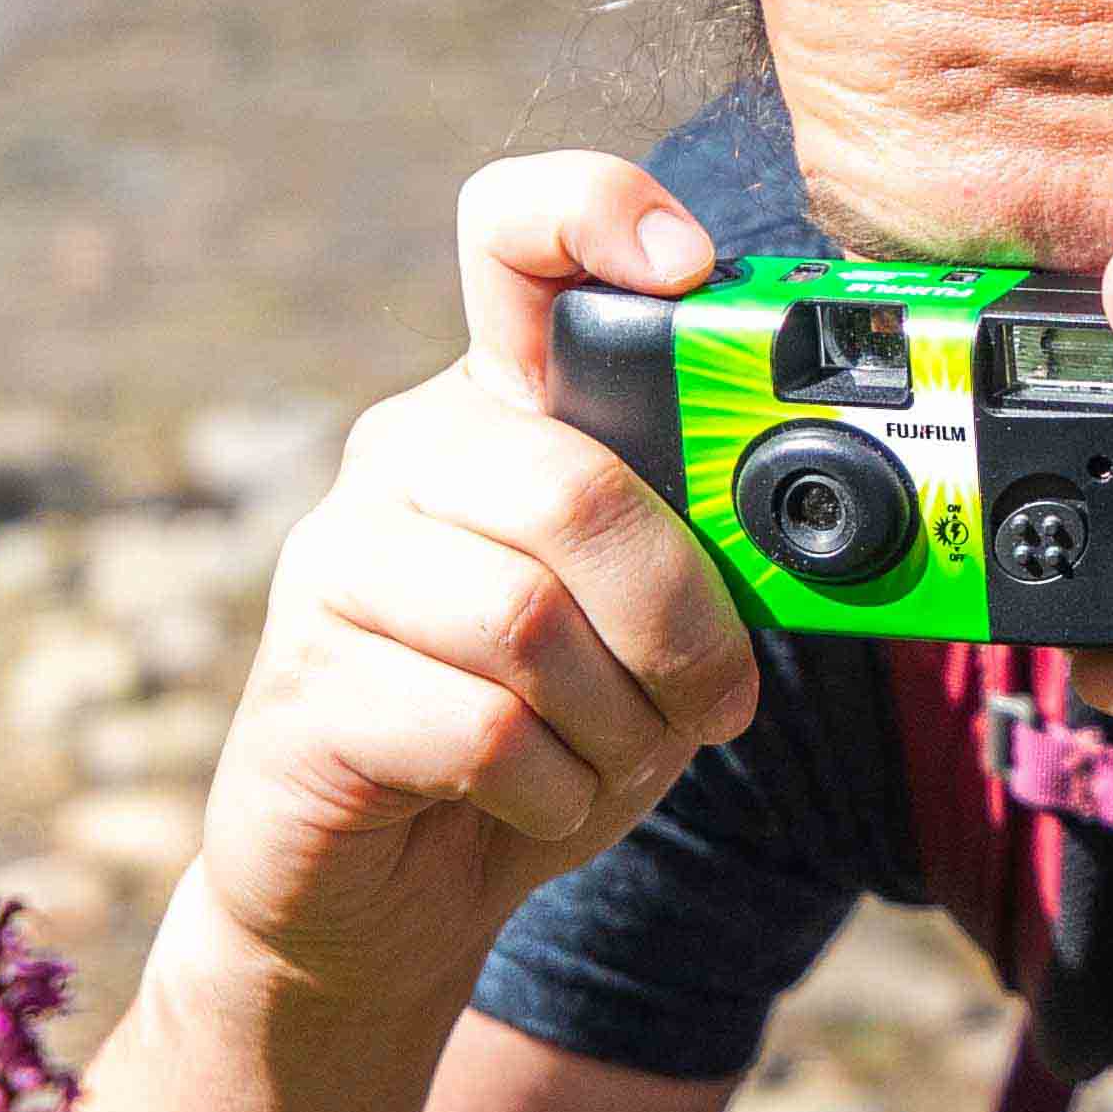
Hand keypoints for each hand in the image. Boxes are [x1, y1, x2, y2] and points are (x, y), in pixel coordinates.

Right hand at [184, 156, 759, 1012]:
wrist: (382, 899)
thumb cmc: (530, 745)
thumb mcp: (643, 638)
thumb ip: (700, 562)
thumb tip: (808, 542)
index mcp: (495, 413)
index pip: (513, 241)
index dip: (595, 213)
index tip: (692, 266)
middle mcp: (402, 460)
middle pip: (573, 487)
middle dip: (681, 621)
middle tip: (713, 702)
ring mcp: (335, 568)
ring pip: (529, 622)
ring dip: (618, 726)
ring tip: (607, 761)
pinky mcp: (305, 691)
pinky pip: (482, 729)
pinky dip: (552, 793)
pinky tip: (533, 804)